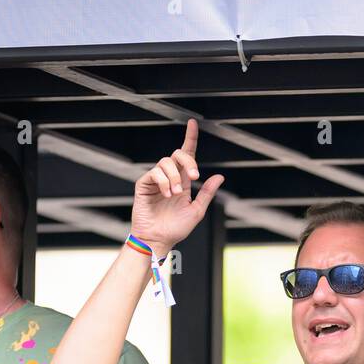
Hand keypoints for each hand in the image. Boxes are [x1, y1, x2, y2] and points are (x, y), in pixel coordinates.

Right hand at [130, 117, 224, 253]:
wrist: (158, 240)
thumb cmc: (176, 228)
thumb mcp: (197, 211)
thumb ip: (206, 193)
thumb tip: (219, 177)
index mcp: (183, 181)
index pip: (187, 155)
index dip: (190, 138)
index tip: (193, 123)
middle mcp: (169, 177)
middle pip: (178, 154)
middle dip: (189, 160)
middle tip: (194, 176)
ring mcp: (156, 180)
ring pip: (165, 162)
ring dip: (174, 177)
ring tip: (175, 194)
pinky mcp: (144, 184)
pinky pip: (154, 173)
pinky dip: (163, 182)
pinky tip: (166, 195)